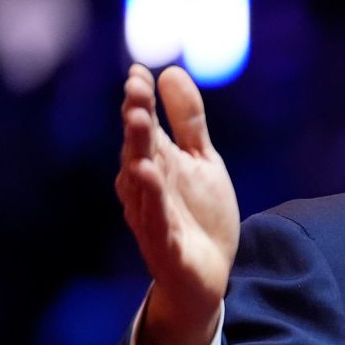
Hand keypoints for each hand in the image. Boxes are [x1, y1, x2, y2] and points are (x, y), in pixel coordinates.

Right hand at [115, 64, 239, 344]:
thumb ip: (188, 121)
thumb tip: (170, 71)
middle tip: (135, 91)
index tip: (140, 72)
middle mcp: (147, 188)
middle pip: (138, 150)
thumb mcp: (203, 161)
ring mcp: (152, 216)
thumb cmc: (199, 214)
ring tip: (138, 120)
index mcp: (156, 164)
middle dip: (136, 120)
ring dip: (137, 151)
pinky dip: (151, 198)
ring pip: (140, 182)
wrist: (210, 273)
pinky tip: (147, 174)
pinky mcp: (164, 245)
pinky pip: (154, 220)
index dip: (141, 101)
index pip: (145, 128)